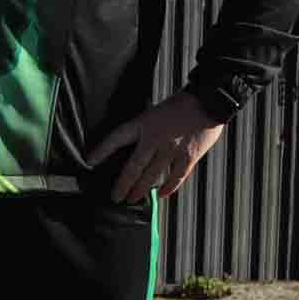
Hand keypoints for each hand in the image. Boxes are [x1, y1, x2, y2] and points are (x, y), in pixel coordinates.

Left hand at [90, 91, 226, 203]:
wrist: (209, 100)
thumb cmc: (182, 104)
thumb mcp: (155, 112)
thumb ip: (146, 129)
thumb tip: (137, 145)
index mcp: (144, 123)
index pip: (116, 138)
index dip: (102, 150)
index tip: (90, 161)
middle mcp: (155, 139)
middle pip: (134, 167)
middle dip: (123, 184)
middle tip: (115, 197)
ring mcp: (172, 150)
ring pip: (152, 176)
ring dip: (141, 190)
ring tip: (132, 199)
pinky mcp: (188, 157)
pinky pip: (176, 177)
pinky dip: (168, 188)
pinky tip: (160, 195)